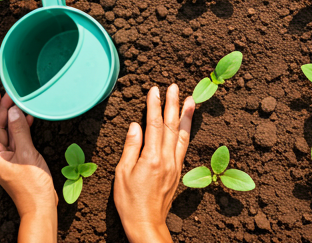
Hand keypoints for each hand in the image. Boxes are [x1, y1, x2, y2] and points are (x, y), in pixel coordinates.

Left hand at [0, 88, 57, 216]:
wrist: (40, 205)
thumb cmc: (32, 184)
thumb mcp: (26, 153)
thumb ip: (19, 131)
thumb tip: (14, 110)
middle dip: (2, 108)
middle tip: (11, 92)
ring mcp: (7, 156)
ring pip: (7, 130)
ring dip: (13, 115)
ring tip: (20, 100)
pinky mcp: (17, 158)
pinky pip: (17, 137)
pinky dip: (22, 126)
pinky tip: (28, 117)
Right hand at [114, 84, 194, 242]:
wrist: (146, 224)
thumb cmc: (130, 201)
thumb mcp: (121, 174)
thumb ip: (130, 147)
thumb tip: (135, 125)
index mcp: (151, 158)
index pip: (153, 124)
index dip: (154, 105)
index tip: (155, 90)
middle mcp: (166, 159)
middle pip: (170, 125)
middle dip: (172, 104)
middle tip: (174, 87)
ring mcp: (174, 165)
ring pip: (182, 135)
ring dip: (186, 116)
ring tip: (190, 100)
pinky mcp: (177, 171)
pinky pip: (184, 146)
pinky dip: (186, 132)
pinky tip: (187, 124)